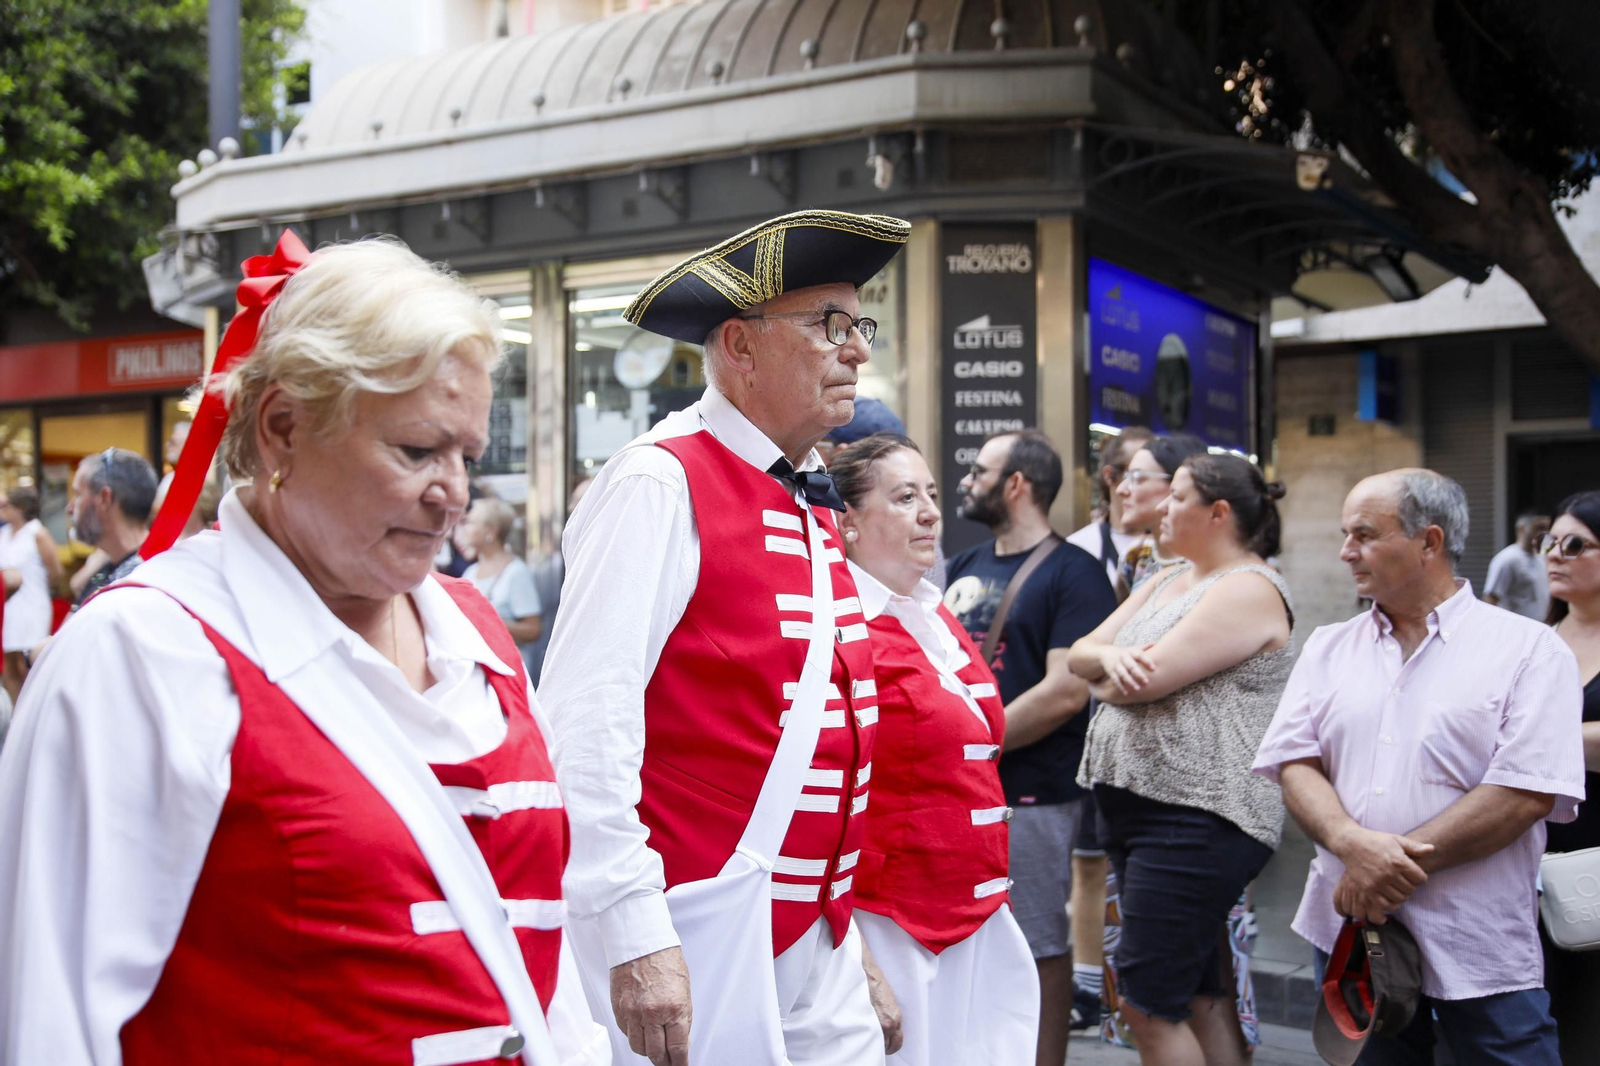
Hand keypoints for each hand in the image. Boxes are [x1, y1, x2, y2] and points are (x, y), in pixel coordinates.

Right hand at [611, 946, 692, 1065]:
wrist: (641, 941)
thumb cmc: (665, 959)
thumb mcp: (684, 990)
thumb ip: (682, 1018)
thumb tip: (681, 1040)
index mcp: (674, 1008)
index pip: (677, 1047)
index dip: (679, 1062)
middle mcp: (652, 1013)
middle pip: (656, 1053)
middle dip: (664, 1061)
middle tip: (668, 1062)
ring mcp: (633, 1012)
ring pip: (638, 1047)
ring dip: (648, 1051)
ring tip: (655, 1049)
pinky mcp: (619, 1009)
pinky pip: (626, 1033)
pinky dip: (635, 1036)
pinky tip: (642, 1032)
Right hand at [862, 946, 903, 1054]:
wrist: (864, 970)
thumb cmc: (874, 981)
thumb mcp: (887, 1000)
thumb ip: (887, 1015)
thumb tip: (882, 1026)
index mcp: (896, 1017)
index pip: (897, 1042)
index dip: (890, 1046)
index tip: (883, 1045)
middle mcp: (889, 1023)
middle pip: (888, 1046)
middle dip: (880, 1046)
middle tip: (873, 1042)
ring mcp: (877, 1022)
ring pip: (876, 1043)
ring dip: (871, 1040)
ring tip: (864, 1035)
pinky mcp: (865, 1019)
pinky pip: (865, 1036)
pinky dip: (862, 1036)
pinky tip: (858, 1031)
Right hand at [1098, 644, 1156, 696]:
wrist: (1105, 653)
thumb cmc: (1124, 652)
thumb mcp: (1132, 649)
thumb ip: (1144, 648)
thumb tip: (1155, 643)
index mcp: (1130, 651)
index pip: (1139, 655)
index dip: (1146, 661)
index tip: (1154, 668)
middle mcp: (1123, 657)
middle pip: (1131, 666)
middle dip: (1138, 674)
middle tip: (1147, 682)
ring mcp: (1116, 665)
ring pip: (1123, 674)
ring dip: (1130, 682)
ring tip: (1138, 689)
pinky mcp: (1110, 672)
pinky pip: (1115, 680)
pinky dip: (1120, 686)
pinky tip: (1126, 693)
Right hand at [1330, 829, 1434, 923]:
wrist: (1350, 844)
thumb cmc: (1375, 840)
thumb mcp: (1396, 839)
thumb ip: (1415, 847)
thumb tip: (1432, 849)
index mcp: (1399, 861)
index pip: (1421, 878)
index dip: (1420, 877)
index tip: (1413, 874)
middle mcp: (1389, 873)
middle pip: (1411, 889)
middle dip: (1411, 885)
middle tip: (1404, 880)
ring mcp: (1378, 883)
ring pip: (1400, 898)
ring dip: (1401, 894)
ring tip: (1397, 887)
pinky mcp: (1368, 889)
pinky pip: (1385, 905)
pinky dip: (1391, 903)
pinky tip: (1390, 895)